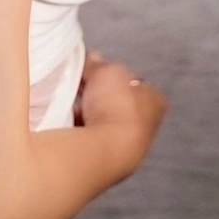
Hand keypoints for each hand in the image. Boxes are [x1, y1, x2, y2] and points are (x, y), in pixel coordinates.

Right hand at [74, 49, 168, 176]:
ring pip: (100, 121)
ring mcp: (126, 146)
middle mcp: (145, 125)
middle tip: (78, 85)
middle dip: (95, 93)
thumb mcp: (106, 70)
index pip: (133, 82)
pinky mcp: (106, 160)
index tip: (93, 69)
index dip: (112, 73)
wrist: (107, 150)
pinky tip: (64, 122)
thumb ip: (98, 64)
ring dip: (85, 112)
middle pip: (114, 102)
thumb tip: (92, 58)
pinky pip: (88, 138)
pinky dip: (76, 129)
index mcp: (154, 100)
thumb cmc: (117, 106)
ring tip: (67, 103)